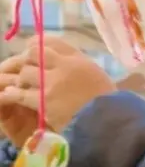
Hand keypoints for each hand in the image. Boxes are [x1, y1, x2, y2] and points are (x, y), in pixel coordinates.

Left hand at [0, 36, 115, 131]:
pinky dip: (14, 94)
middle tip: (29, 71)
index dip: (39, 45)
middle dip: (29, 61)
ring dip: (23, 80)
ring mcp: (52, 83)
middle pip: (34, 54)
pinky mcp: (43, 101)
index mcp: (80, 61)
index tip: (36, 52)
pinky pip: (20, 93)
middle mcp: (64, 67)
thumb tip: (68, 66)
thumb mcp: (100, 79)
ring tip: (24, 87)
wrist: (108, 124)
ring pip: (26, 73)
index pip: (52, 42)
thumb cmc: (110, 105)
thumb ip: (82, 70)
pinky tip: (11, 94)